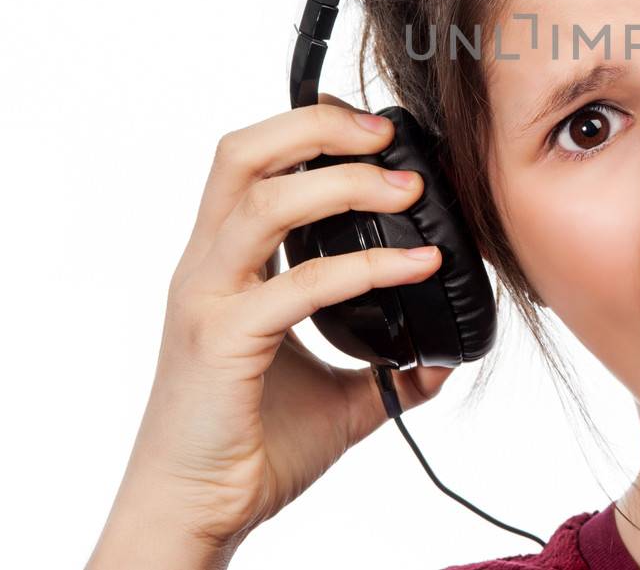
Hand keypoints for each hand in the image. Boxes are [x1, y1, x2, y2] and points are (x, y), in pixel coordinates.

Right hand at [88, 94, 453, 565]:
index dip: (306, 126)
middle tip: (386, 135)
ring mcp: (208, 301)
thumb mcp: (336, 395)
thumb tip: (444, 356)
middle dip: (317, 126)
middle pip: (241, 155)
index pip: (252, 163)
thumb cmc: (249, 447)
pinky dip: (365, 266)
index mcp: (225, 264)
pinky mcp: (221, 342)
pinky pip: (297, 286)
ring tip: (408, 189)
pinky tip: (416, 265)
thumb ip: (386, 368)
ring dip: (344, 183)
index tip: (373, 127)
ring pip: (262, 202)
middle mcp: (207, 269)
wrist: (195, 513)